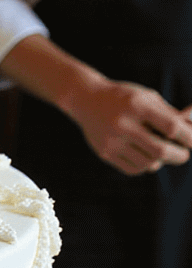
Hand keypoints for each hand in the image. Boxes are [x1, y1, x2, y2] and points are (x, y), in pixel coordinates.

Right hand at [68, 81, 191, 175]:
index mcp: (137, 105)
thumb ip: (171, 114)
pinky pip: (134, 169)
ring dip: (161, 161)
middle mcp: (123, 123)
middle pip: (161, 150)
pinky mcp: (105, 153)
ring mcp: (113, 140)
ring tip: (159, 152)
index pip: (171, 127)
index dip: (189, 137)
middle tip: (184, 155)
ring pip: (149, 163)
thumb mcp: (148, 97)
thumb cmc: (126, 98)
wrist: (87, 99)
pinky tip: (143, 155)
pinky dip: (145, 166)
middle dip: (180, 156)